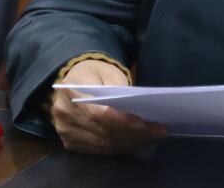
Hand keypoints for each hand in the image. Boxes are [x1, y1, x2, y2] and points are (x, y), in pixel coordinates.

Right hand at [50, 59, 166, 154]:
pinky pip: (98, 150)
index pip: (99, 113)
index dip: (122, 121)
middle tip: (159, 132)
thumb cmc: (96, 73)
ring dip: (130, 144)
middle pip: (103, 131)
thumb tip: (139, 113)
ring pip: (103, 144)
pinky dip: (120, 148)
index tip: (144, 124)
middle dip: (134, 135)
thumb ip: (121, 91)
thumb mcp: (109, 72)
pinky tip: (137, 142)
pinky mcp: (70, 143)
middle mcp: (64, 113)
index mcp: (72, 90)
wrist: (75, 79)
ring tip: (152, 138)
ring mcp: (65, 131)